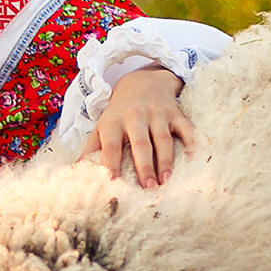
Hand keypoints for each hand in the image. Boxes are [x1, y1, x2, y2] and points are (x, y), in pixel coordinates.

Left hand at [80, 64, 194, 187]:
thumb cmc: (118, 113)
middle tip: (147, 188)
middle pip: (140, 143)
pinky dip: (192, 142)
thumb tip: (76, 173)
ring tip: (166, 181)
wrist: (142, 81)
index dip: (111, 163)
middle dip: (144, 166)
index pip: (112, 145)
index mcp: (114, 122)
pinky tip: (194, 159)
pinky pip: (186, 128)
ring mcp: (157, 114)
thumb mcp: (101, 126)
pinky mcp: (175, 113)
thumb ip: (91, 150)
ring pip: (163, 138)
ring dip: (166, 160)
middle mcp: (135, 116)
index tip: (113, 182)